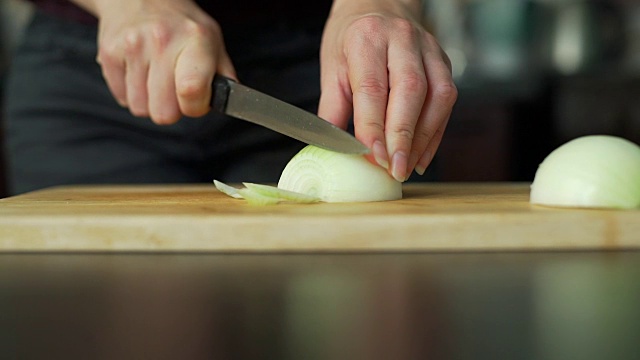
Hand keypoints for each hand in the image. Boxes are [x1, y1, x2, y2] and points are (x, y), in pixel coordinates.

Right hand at [81, 0, 234, 123]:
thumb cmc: (182, 26)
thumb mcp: (213, 42)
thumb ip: (225, 76)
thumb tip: (232, 103)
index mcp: (195, 39)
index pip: (191, 91)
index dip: (195, 107)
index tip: (195, 100)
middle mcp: (162, 40)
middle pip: (163, 112)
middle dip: (172, 108)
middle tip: (174, 89)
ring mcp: (132, 46)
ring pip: (141, 109)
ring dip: (151, 101)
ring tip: (157, 78)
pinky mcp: (109, 52)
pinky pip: (122, 99)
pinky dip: (132, 93)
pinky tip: (140, 73)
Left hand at [318, 0, 456, 181]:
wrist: (378, 5)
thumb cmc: (351, 39)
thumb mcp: (332, 68)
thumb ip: (333, 109)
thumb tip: (334, 151)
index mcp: (367, 38)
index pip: (373, 88)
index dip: (374, 127)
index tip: (374, 158)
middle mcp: (402, 39)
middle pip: (410, 91)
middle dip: (404, 136)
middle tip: (396, 169)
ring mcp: (428, 48)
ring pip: (437, 95)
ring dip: (425, 138)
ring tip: (409, 166)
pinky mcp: (444, 61)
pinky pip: (447, 99)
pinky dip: (436, 131)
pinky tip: (422, 154)